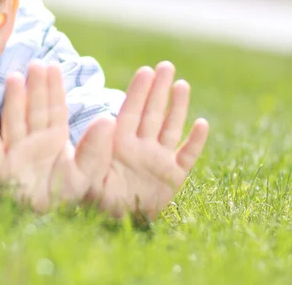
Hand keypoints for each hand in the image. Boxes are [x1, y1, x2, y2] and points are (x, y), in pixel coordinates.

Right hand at [0, 62, 108, 211]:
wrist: (39, 219)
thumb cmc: (61, 194)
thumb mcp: (85, 175)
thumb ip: (95, 149)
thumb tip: (108, 119)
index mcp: (54, 138)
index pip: (54, 108)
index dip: (53, 88)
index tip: (53, 67)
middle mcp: (33, 140)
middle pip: (33, 109)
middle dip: (34, 86)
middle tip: (36, 63)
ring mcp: (15, 152)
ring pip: (14, 121)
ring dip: (13, 101)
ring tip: (14, 78)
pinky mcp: (0, 169)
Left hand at [81, 61, 208, 221]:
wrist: (117, 226)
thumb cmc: (98, 203)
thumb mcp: (88, 178)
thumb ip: (94, 152)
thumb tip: (105, 120)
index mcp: (120, 145)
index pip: (131, 112)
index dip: (138, 91)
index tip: (146, 70)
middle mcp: (141, 148)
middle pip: (152, 113)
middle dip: (159, 90)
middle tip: (166, 66)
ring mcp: (158, 160)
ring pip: (170, 128)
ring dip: (177, 107)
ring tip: (181, 85)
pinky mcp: (173, 177)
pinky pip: (187, 156)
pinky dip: (196, 141)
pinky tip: (202, 124)